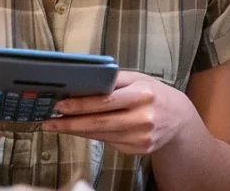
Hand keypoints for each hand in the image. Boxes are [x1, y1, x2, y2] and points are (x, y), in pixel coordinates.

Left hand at [41, 70, 195, 154]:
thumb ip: (113, 80)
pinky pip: (109, 142)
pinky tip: (82, 129)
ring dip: (77, 130)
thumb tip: (82, 82)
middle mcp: (143, 118)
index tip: (59, 105)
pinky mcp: (139, 150)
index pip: (105, 101)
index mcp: (142, 94)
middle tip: (50, 121)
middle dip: (70, 123)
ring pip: (101, 135)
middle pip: (99, 123)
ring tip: (58, 125)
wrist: (179, 118)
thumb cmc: (153, 93)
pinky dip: (93, 136)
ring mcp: (142, 137)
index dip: (80, 105)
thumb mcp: (137, 79)